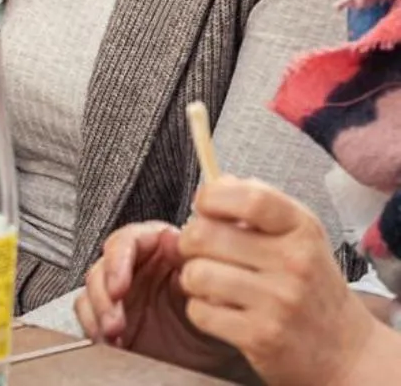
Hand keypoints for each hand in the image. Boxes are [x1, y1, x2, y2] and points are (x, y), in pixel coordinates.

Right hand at [75, 221, 235, 373]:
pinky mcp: (112, 315)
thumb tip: (174, 239)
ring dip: (98, 313)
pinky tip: (111, 341)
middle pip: (103, 266)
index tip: (119, 287)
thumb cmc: (222, 316)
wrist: (223, 355)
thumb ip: (195, 265)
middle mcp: (136, 265)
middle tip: (114, 321)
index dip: (117, 262)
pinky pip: (89, 314)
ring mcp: (122, 291)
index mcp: (160, 248)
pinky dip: (94, 328)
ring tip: (114, 335)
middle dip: (103, 295)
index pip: (127, 241)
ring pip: (92, 290)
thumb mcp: (215, 291)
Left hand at [177, 177, 391, 385]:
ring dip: (193, 278)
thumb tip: (213, 185)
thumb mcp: (299, 237)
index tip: (203, 206)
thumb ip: (258, 205)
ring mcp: (279, 302)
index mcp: (302, 230)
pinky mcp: (262, 337)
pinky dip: (201, 310)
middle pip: (204, 234)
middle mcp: (294, 264)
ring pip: (196, 274)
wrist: (345, 350)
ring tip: (211, 282)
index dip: (212, 196)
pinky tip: (221, 311)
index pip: (250, 198)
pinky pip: (199, 311)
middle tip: (200, 251)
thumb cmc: (311, 285)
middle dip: (190, 241)